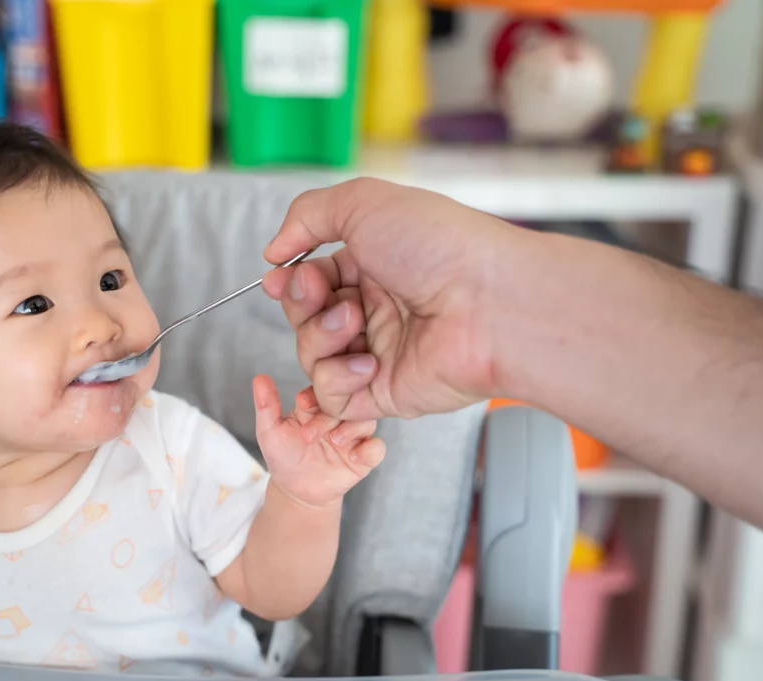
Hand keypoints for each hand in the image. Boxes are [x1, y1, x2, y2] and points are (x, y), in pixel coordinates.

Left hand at [252, 375, 384, 508]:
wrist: (296, 491)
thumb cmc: (284, 456)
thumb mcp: (270, 431)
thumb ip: (266, 405)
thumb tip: (259, 378)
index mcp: (319, 404)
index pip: (326, 389)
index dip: (317, 394)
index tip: (302, 405)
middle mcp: (340, 417)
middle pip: (349, 403)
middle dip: (331, 415)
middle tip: (313, 432)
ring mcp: (353, 436)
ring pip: (367, 421)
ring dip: (352, 429)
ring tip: (334, 440)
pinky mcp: (364, 457)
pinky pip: (377, 448)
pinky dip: (369, 449)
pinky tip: (352, 456)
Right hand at [263, 178, 518, 419]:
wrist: (488, 302)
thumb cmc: (438, 246)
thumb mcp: (363, 202)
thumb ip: (306, 215)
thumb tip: (274, 250)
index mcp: (374, 264)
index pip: (312, 278)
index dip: (290, 279)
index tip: (278, 275)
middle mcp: (376, 308)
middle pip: (305, 316)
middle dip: (301, 303)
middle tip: (321, 292)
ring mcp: (379, 352)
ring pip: (312, 355)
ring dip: (320, 335)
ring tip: (355, 321)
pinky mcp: (383, 392)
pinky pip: (333, 396)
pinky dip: (337, 378)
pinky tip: (367, 362)